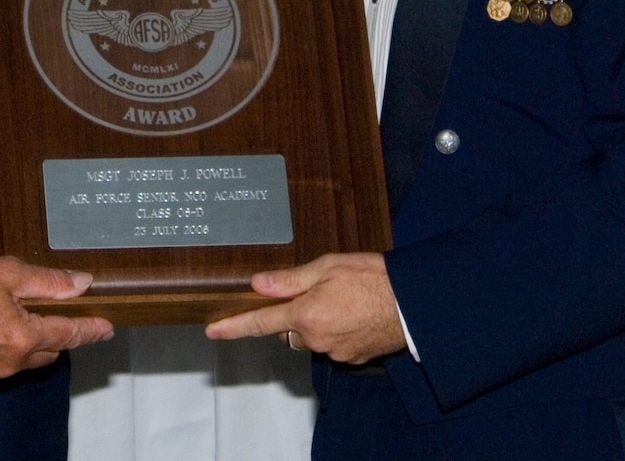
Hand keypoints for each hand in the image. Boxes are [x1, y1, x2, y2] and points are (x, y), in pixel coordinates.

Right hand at [0, 255, 113, 382]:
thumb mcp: (8, 272)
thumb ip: (50, 282)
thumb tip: (82, 283)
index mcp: (21, 338)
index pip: (68, 335)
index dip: (91, 330)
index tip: (107, 327)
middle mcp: (9, 363)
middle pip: (50, 351)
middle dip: (61, 334)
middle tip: (64, 313)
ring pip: (27, 360)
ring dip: (35, 343)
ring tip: (27, 315)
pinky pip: (4, 365)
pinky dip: (11, 350)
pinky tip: (1, 327)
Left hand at [204, 252, 405, 364]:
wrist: (412, 303)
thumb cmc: (373, 278)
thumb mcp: (328, 266)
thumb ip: (290, 279)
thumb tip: (258, 284)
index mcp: (305, 314)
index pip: (260, 323)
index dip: (233, 326)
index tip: (213, 330)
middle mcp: (316, 339)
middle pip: (290, 329)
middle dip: (296, 313)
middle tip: (320, 290)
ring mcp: (335, 352)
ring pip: (312, 337)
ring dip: (318, 322)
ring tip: (344, 299)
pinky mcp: (352, 358)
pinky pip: (333, 344)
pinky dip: (338, 331)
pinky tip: (355, 313)